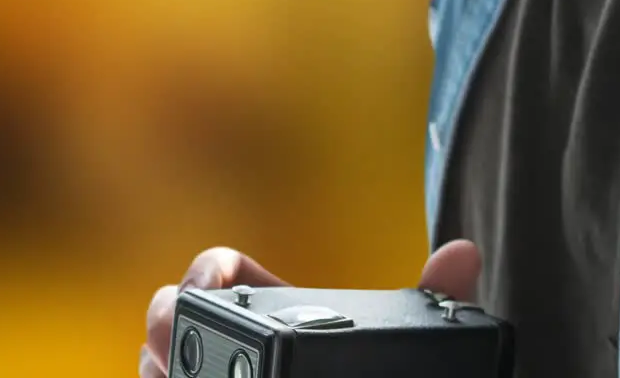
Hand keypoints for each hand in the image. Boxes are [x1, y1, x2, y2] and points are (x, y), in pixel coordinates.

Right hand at [138, 240, 481, 377]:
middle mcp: (226, 340)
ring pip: (152, 360)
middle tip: (175, 341)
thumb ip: (432, 301)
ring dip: (158, 364)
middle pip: (167, 314)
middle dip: (164, 322)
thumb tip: (466, 253)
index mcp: (268, 307)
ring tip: (175, 376)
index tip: (211, 283)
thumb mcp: (397, 348)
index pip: (216, 269)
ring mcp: (202, 376)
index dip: (205, 270)